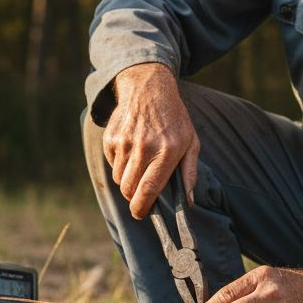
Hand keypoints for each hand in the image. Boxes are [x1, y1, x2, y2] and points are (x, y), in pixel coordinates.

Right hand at [103, 63, 199, 218]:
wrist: (148, 88)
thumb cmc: (174, 119)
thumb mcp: (191, 142)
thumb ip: (190, 172)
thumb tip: (190, 201)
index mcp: (166, 152)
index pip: (148, 189)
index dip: (141, 208)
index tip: (140, 214)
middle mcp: (143, 148)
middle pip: (129, 189)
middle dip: (134, 198)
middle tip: (142, 195)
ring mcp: (124, 142)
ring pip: (119, 179)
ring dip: (127, 180)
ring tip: (140, 166)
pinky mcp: (111, 138)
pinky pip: (113, 164)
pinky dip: (120, 164)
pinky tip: (132, 150)